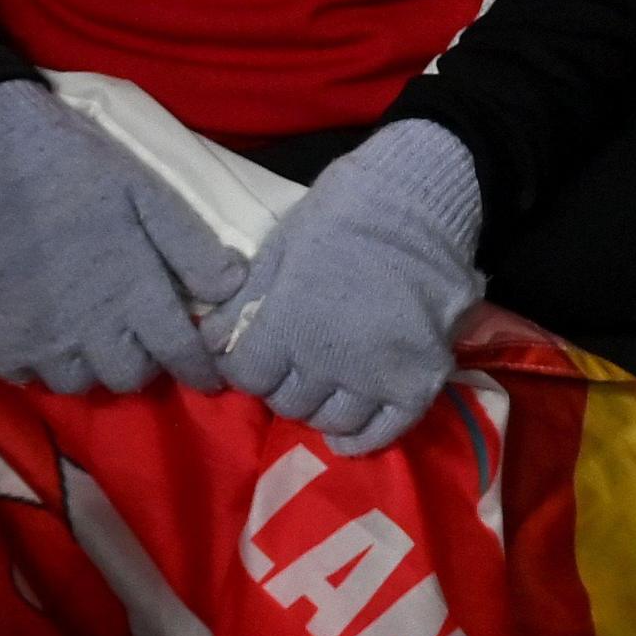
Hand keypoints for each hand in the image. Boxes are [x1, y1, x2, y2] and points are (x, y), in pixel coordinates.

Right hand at [0, 79, 240, 392]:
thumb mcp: (149, 195)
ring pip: (80, 385)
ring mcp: (40, 340)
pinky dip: (44, 367)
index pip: (180, 355)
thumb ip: (192, 247)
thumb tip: (234, 288)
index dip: (199, 371)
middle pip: (130, 378)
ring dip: (94, 368)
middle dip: (146, 364)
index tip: (209, 377)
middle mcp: (91, 329)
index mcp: (135, 294)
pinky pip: (28, 378)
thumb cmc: (77, 172)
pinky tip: (50, 337)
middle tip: (143, 340)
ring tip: (95, 338)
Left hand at [216, 120, 481, 454]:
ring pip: (333, 421)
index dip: (248, 364)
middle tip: (297, 363)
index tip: (259, 351)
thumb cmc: (344, 213)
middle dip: (285, 385)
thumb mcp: (280, 247)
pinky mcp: (422, 378)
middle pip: (288, 403)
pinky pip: (387, 430)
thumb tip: (210, 342)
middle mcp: (328, 359)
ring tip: (328, 386)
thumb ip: (246, 302)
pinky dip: (364, 438)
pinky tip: (350, 434)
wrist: (426, 197)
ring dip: (322, 408)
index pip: (247, 377)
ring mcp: (379, 373)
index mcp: (287, 324)